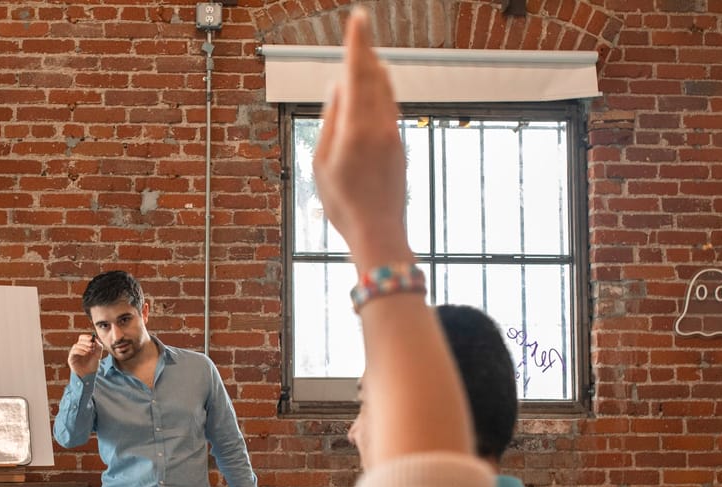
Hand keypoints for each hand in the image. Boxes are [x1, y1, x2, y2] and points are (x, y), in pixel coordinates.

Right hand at [67, 333, 101, 376]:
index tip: (93, 339)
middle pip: (80, 340)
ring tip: (90, 351)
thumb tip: (96, 339)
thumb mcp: (98, 356)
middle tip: (92, 345)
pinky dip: (80, 351)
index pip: (83, 338)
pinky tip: (85, 354)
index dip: (87, 337)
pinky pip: (73, 351)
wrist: (88, 375)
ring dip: (84, 347)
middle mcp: (78, 349)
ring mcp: (74, 353)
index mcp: (84, 347)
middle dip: (86, 341)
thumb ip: (99, 347)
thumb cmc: (92, 366)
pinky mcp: (71, 358)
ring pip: (76, 345)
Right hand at [312, 8, 412, 270]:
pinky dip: (381, 91)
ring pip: (386, 90)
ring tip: (368, 53)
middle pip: (375, 76)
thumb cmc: (344, 203)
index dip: (358, 43)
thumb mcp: (322, 163)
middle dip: (366, 50)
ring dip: (376, 68)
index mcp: (356, 128)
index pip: (357, 73)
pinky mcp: (399, 144)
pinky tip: (376, 90)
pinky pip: (389, 107)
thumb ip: (330, 121)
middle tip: (362, 27)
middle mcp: (379, 125)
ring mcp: (393, 134)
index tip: (359, 18)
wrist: (379, 231)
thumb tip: (337, 88)